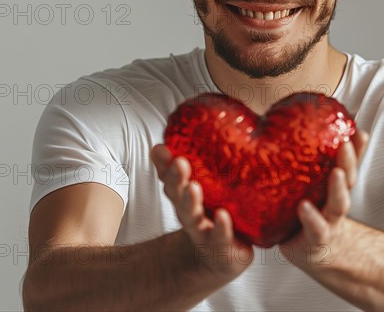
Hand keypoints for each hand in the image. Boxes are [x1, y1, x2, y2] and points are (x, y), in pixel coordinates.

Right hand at [150, 144, 253, 279]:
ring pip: (192, 216)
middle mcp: (190, 213)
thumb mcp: (212, 188)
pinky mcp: (222, 245)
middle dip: (176, 178)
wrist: (223, 257)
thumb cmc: (216, 215)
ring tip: (192, 187)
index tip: (160, 149)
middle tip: (179, 163)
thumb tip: (210, 126)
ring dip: (190, 202)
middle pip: (178, 195)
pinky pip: (220, 236)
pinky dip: (220, 227)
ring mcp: (204, 230)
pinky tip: (222, 216)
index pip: (170, 178)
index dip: (163, 164)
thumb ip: (208, 164)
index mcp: (185, 196)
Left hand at [279, 128, 368, 270]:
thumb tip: (306, 130)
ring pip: (338, 205)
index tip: (360, 132)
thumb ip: (317, 166)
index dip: (357, 149)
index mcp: (336, 188)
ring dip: (338, 189)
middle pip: (347, 181)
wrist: (314, 254)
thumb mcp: (316, 190)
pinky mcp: (314, 239)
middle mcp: (336, 204)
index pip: (349, 164)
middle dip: (349, 162)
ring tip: (336, 172)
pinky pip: (315, 228)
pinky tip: (304, 207)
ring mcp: (328, 222)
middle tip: (346, 144)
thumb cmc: (314, 215)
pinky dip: (311, 218)